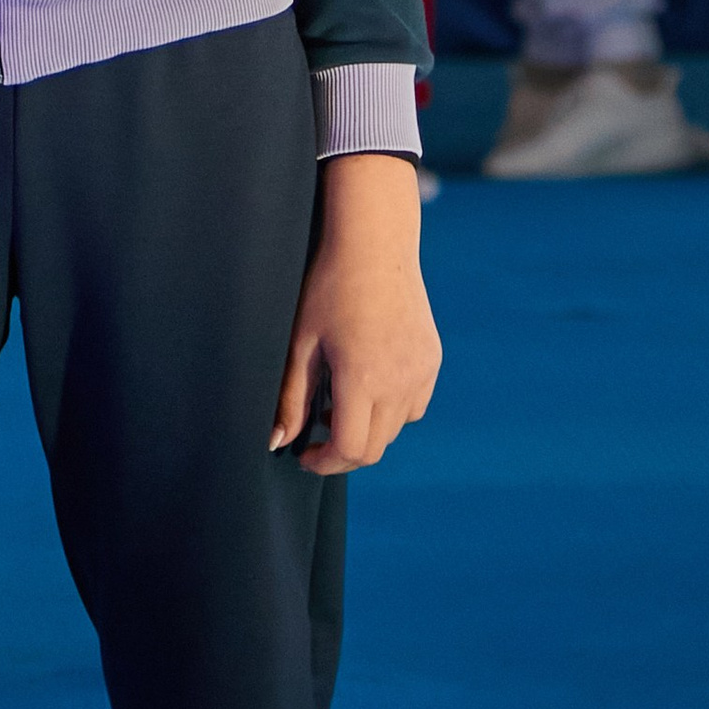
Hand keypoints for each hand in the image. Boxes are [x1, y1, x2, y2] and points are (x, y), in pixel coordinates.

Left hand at [270, 150, 440, 476]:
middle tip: (315, 436)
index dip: (324, 462)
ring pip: (396, 428)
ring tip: (338, 405)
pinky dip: (392, 409)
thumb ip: (290, 398)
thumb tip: (277, 442)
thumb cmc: (328, 289)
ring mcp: (421, 371)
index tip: (304, 455)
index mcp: (363, 379)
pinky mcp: (432, 359)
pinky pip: (414, 405)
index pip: (351, 449)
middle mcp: (399, 381)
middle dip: (343, 451)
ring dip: (368, 430)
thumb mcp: (301, 344)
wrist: (374, 245)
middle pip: (375, 446)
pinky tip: (369, 386)